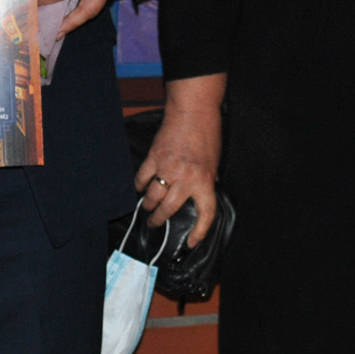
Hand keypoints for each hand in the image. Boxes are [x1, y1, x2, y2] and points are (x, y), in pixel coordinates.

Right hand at [137, 75, 225, 245]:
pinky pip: (143, 177)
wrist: (193, 110)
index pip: (205, 214)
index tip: (191, 243)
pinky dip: (140, 184)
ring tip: (146, 208)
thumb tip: (198, 194)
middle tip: (155, 224)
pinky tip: (140, 187)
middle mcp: (186, 179)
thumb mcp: (214, 162)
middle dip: (159, 220)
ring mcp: (168, 168)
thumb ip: (206, 180)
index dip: (199, 232)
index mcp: (205, 181)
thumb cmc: (207, 133)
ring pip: (153, 196)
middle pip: (168, 209)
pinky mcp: (154, 157)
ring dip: (148, 205)